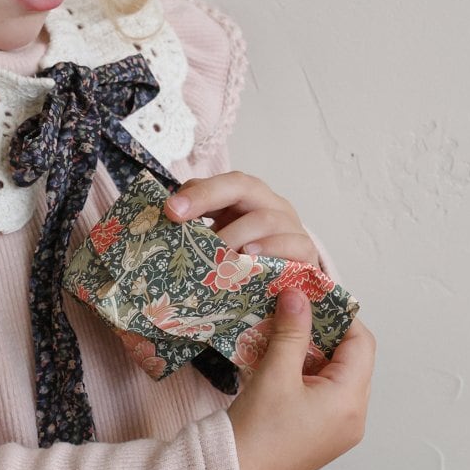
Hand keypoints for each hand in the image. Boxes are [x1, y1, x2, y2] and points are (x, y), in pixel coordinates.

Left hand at [164, 171, 318, 266]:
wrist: (288, 287)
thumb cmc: (245, 261)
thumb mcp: (218, 241)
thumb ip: (197, 228)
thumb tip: (165, 222)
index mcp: (248, 198)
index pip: (223, 182)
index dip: (197, 191)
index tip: (169, 209)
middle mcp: (270, 205)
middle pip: (244, 187)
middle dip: (207, 198)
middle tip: (178, 218)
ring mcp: (291, 227)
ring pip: (264, 219)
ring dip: (234, 236)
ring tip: (213, 254)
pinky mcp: (305, 252)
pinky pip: (293, 244)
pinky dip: (269, 250)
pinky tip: (248, 257)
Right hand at [227, 289, 375, 469]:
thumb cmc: (257, 430)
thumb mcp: (274, 374)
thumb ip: (291, 332)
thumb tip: (298, 295)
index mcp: (351, 401)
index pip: (361, 343)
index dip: (338, 315)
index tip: (310, 297)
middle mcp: (354, 417)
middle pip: (351, 360)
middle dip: (322, 334)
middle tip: (291, 315)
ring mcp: (338, 430)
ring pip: (335, 377)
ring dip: (311, 355)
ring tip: (280, 340)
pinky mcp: (320, 437)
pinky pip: (323, 396)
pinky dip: (305, 376)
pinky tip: (278, 367)